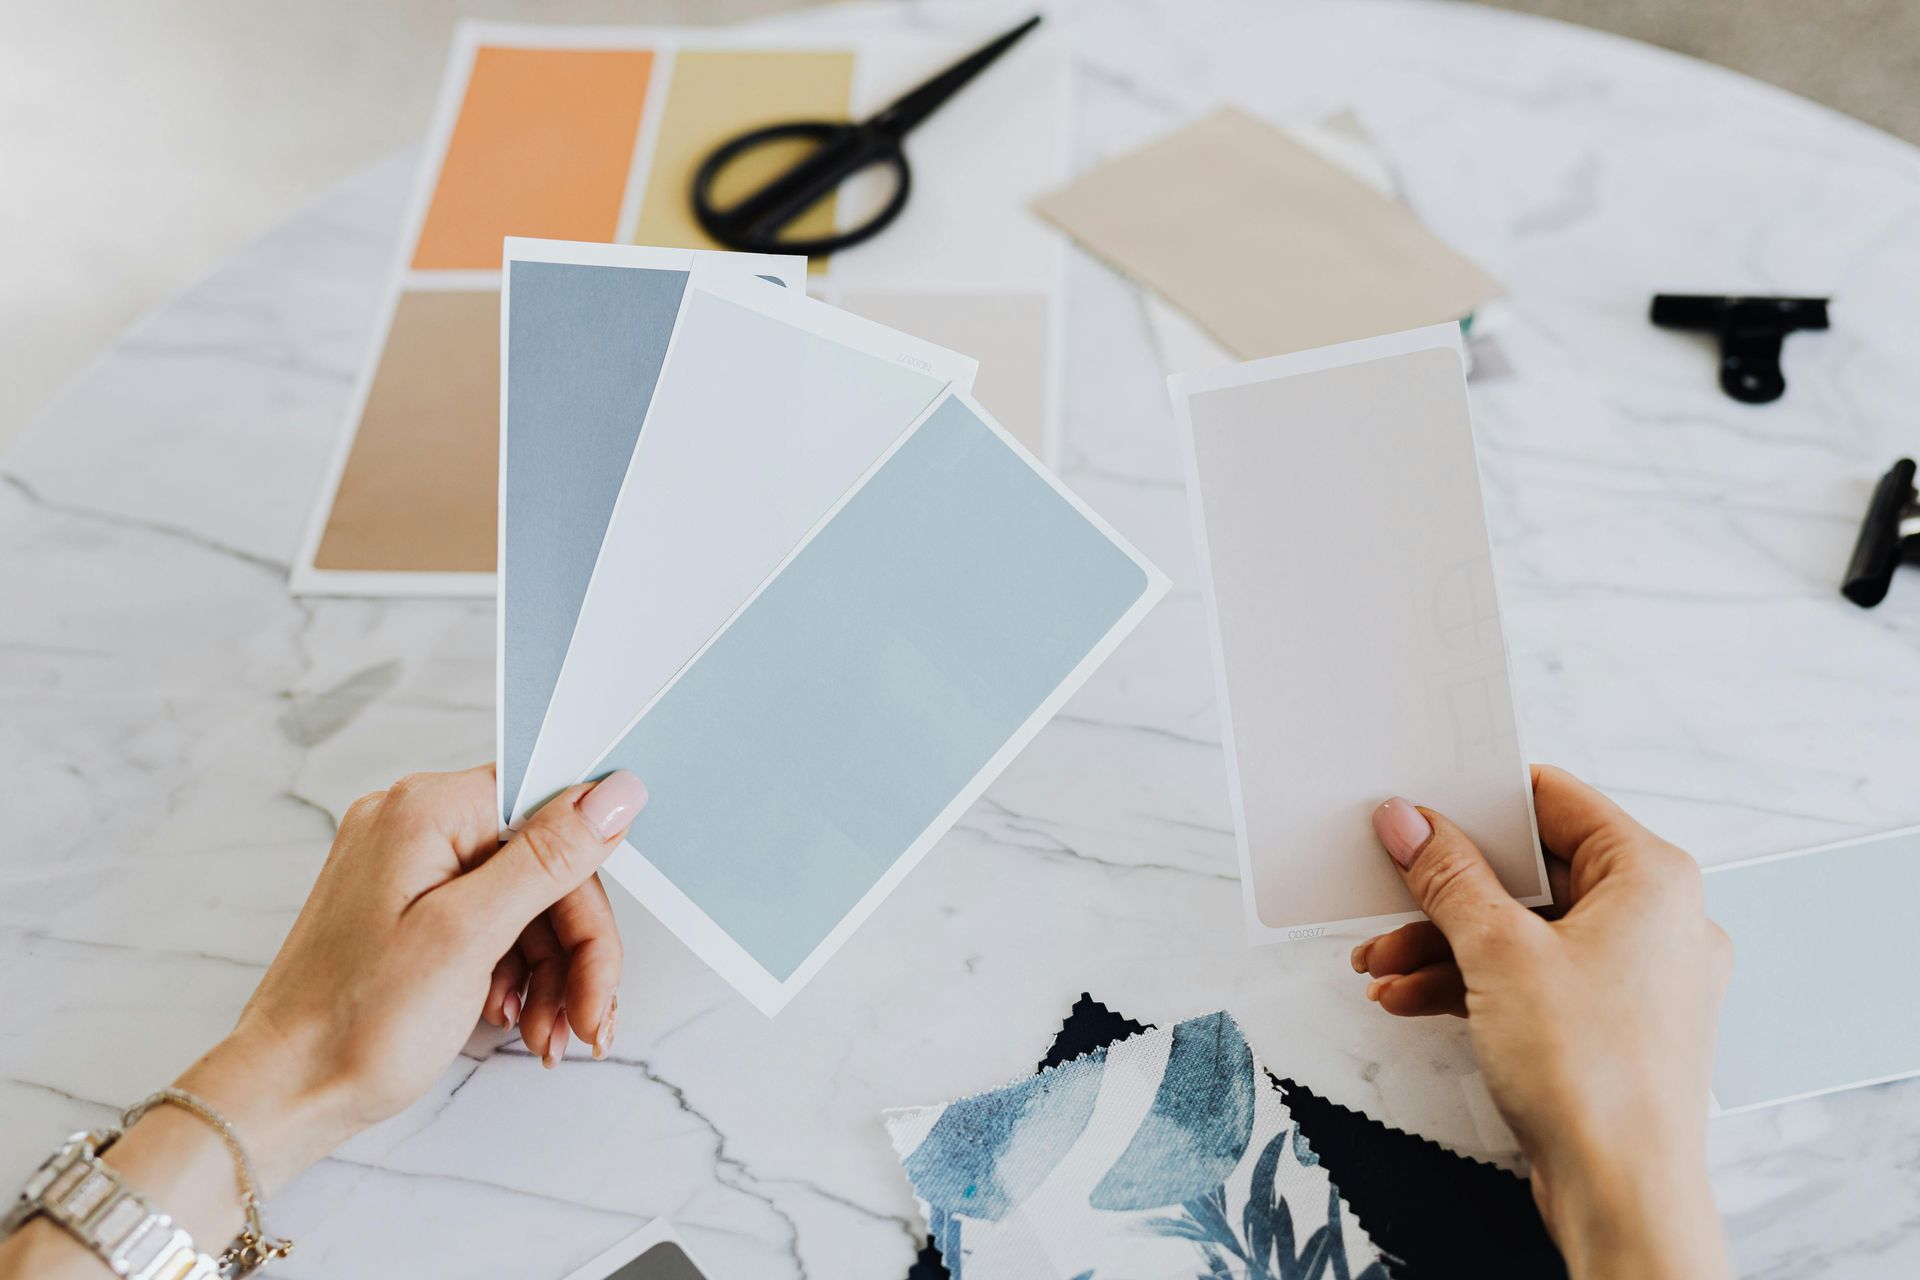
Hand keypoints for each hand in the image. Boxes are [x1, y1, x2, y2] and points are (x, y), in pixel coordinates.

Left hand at [0, 765, 645, 1279]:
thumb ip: (548, 859)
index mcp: (425, 810)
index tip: (604, 952)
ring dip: (553, 972)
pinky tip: (520, 1021)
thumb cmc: (354, 1025)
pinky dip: (518, 974)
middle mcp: (416, 824)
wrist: (284, 1094)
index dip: (587, 886)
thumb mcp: (467, 936)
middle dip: (575, 949)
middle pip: (543, 865)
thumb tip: (615, 793)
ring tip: (550, 1034)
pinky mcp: (410, 908)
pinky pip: (492, 923)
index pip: (551, 813)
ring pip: (525, 901)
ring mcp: (410, 867)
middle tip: (586, 1016)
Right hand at [1353, 766, 1731, 1279]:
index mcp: (1653, 879)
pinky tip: (1413, 999)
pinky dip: (1475, 983)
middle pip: (1534, 874)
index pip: (1557, 802)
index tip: (1422, 812)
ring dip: (1447, 945)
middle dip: (1447, 894)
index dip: (1481, 806)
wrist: (1621, 1193)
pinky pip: (1536, 978)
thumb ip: (1448, 876)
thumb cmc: (1596, 1078)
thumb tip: (1412, 824)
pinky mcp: (1612, 1023)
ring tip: (1383, 966)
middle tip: (1389, 893)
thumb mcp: (1496, 952)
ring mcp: (1638, 976)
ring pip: (1527, 931)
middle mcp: (1658, 920)